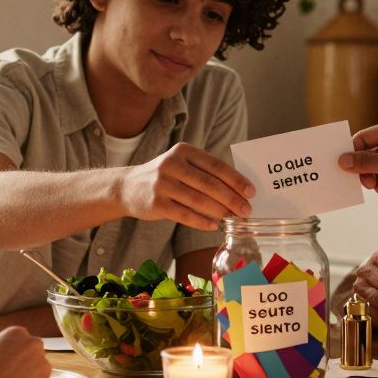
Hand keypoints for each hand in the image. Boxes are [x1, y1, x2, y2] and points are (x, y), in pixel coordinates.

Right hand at [121, 142, 253, 230]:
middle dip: (231, 198)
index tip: (251, 192)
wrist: (127, 187)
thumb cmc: (164, 177)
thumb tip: (238, 191)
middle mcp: (172, 165)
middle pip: (209, 184)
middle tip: (246, 210)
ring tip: (232, 219)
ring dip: (219, 211)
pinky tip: (214, 226)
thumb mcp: (181, 165)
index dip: (236, 179)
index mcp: (184, 151)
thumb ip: (204, 173)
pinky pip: (185, 215)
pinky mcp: (156, 203)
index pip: (216, 165)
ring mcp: (163, 184)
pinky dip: (202, 221)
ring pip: (198, 200)